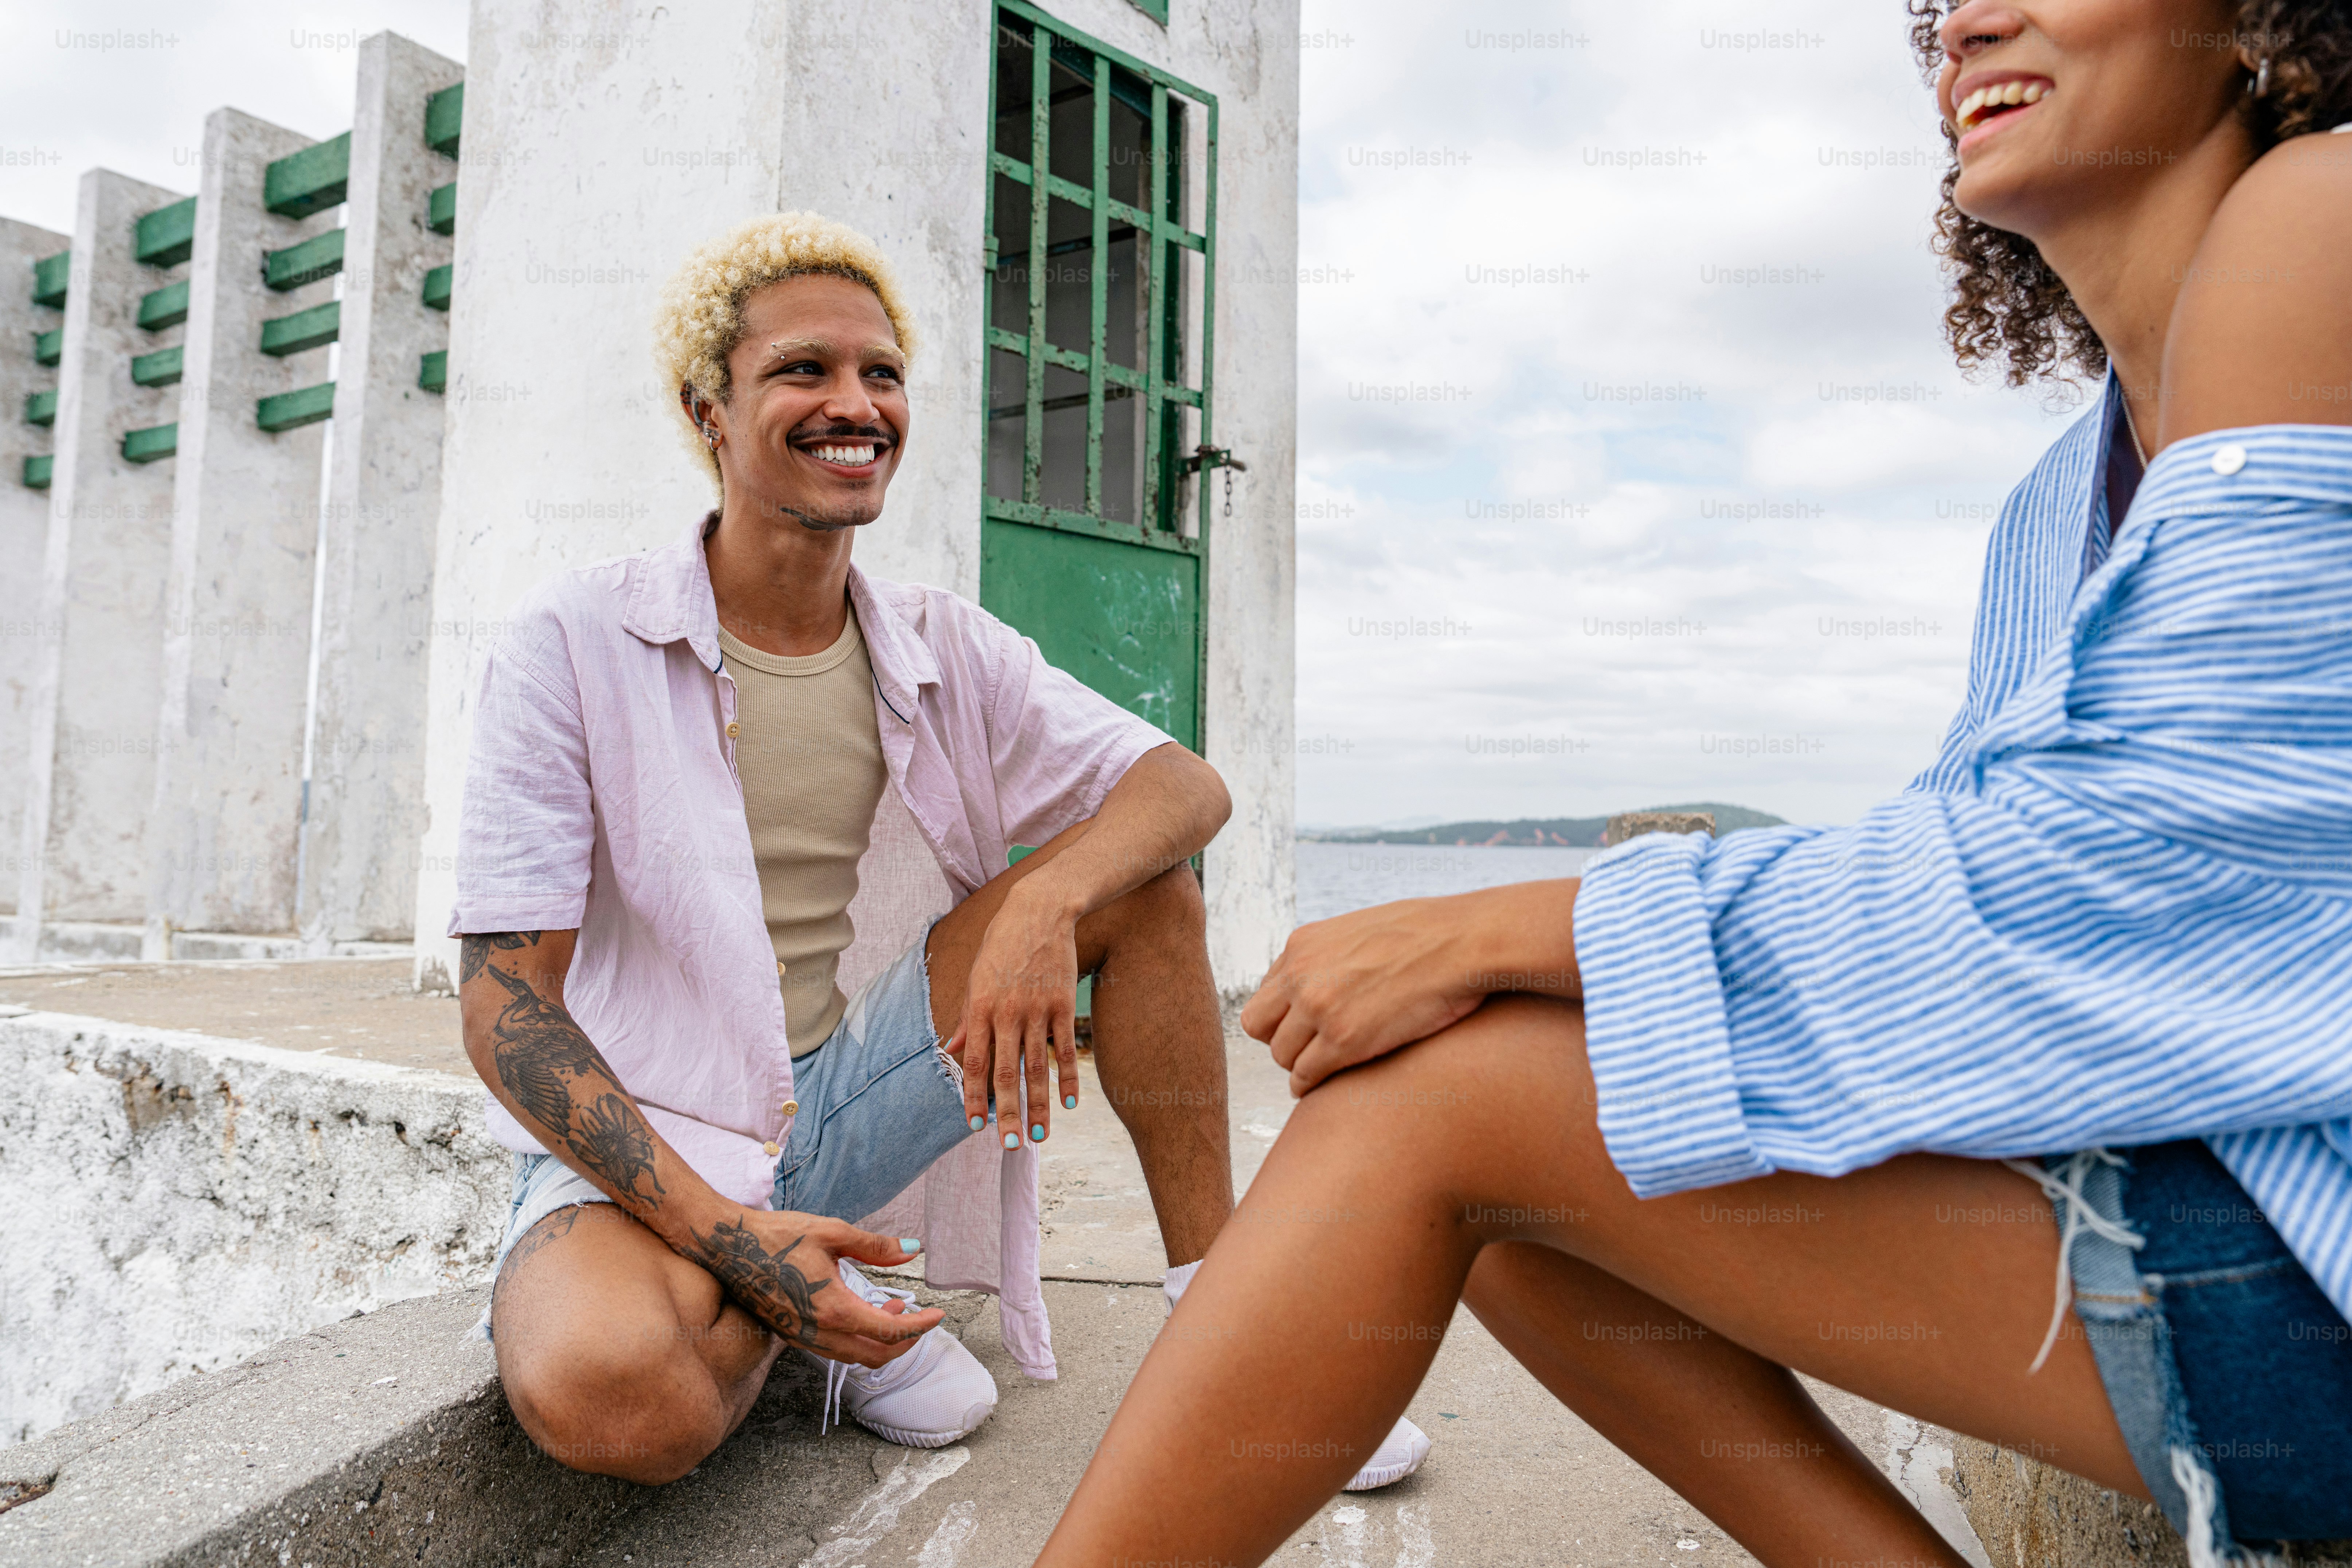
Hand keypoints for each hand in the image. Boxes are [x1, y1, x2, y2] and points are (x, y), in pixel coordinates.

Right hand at [685, 1209, 940, 1366]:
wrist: (727, 1246)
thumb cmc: (778, 1235)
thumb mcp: (832, 1233)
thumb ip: (875, 1247)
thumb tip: (913, 1251)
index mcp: (833, 1308)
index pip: (889, 1331)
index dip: (920, 1326)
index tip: (938, 1314)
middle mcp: (818, 1333)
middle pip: (875, 1356)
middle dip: (905, 1342)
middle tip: (920, 1317)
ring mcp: (802, 1338)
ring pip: (854, 1357)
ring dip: (881, 1341)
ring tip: (895, 1308)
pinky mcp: (791, 1335)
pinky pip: (834, 1350)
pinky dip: (857, 1339)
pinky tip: (863, 1311)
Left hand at [949, 882, 1081, 1147]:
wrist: (1040, 909)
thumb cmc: (1001, 943)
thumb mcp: (975, 976)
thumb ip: (965, 1017)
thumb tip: (948, 1049)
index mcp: (981, 1007)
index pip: (975, 1062)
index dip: (974, 1096)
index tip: (973, 1125)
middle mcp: (1008, 1012)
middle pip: (1007, 1072)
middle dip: (1008, 1113)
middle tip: (1011, 1146)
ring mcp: (1038, 1009)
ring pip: (1038, 1066)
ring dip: (1039, 1104)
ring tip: (1040, 1135)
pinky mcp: (1064, 1003)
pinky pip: (1065, 1047)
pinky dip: (1068, 1077)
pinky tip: (1069, 1103)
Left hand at [1241, 880, 1580, 1096]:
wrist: (1464, 942)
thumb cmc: (1428, 936)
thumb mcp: (1361, 930)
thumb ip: (1331, 956)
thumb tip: (1328, 980)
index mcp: (1302, 945)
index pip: (1266, 993)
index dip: (1283, 1015)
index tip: (1304, 1027)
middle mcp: (1301, 975)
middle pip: (1259, 1026)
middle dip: (1281, 1041)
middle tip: (1309, 1050)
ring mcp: (1319, 1008)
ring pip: (1282, 1056)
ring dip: (1301, 1066)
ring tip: (1325, 1069)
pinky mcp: (1345, 1041)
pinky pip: (1306, 1077)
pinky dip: (1312, 1086)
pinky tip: (1329, 1086)